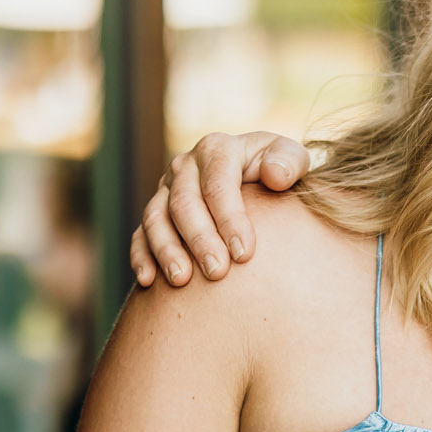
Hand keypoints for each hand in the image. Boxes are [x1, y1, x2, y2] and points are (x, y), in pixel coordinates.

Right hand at [131, 131, 309, 288]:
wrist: (255, 181)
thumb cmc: (278, 174)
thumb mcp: (292, 160)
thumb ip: (290, 162)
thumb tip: (275, 175)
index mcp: (217, 149)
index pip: (218, 183)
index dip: (229, 218)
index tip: (244, 253)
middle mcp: (185, 166)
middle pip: (184, 203)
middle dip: (200, 239)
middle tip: (217, 272)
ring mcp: (165, 190)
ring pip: (156, 218)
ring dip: (166, 250)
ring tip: (181, 280)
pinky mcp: (156, 214)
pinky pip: (140, 235)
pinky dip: (141, 257)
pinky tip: (147, 281)